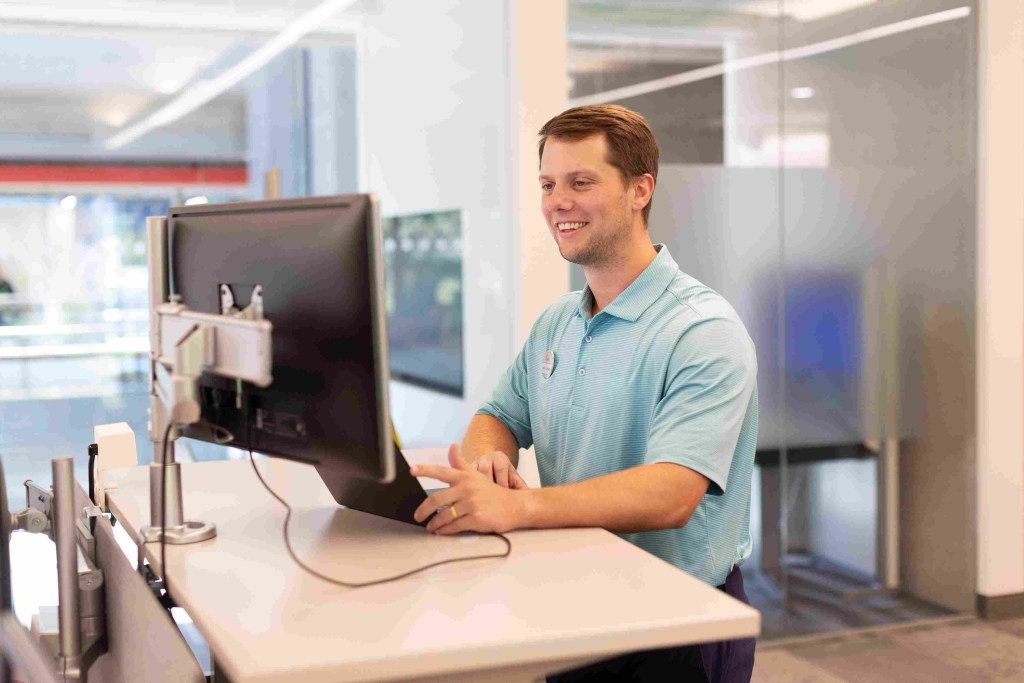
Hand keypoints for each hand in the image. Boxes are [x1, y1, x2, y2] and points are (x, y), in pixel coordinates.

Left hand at [410, 444, 527, 534]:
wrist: (515, 506)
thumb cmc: (493, 492)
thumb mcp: (477, 474)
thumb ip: (460, 463)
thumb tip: (452, 446)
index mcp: (465, 477)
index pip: (441, 471)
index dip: (425, 470)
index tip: (411, 470)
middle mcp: (467, 488)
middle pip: (437, 499)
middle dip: (423, 510)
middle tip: (417, 516)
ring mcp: (472, 503)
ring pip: (444, 515)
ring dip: (434, 524)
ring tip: (430, 527)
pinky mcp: (476, 518)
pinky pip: (455, 526)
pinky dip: (445, 530)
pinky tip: (441, 532)